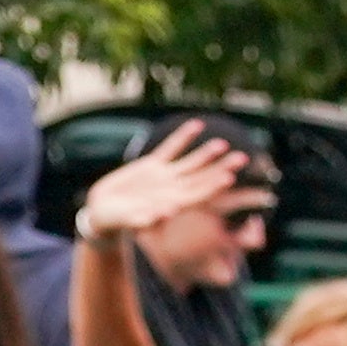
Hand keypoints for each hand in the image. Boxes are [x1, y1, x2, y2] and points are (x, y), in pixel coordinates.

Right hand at [81, 124, 248, 243]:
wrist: (103, 212)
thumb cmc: (116, 221)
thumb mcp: (128, 220)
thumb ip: (146, 218)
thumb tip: (167, 213)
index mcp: (172, 204)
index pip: (198, 194)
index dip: (213, 186)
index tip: (229, 178)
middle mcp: (173, 189)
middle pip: (202, 177)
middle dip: (221, 168)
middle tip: (243, 158)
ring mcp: (165, 176)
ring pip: (191, 162)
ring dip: (206, 153)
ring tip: (223, 143)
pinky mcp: (152, 165)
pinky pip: (171, 148)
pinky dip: (183, 137)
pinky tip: (197, 125)